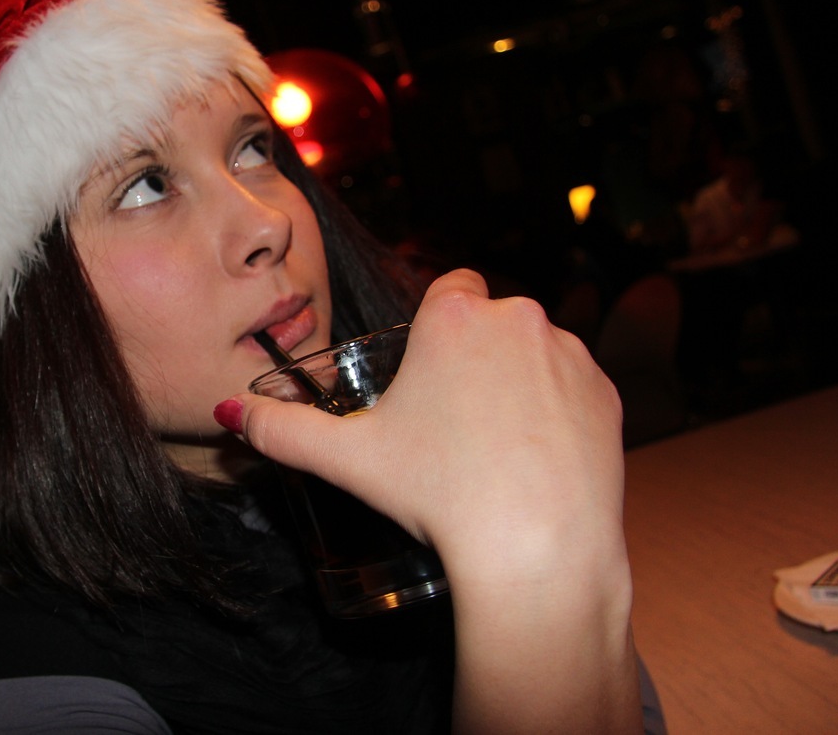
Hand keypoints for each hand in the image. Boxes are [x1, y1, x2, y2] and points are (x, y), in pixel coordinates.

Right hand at [227, 268, 625, 577]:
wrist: (535, 550)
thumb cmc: (437, 493)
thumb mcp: (347, 459)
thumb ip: (282, 429)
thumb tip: (231, 412)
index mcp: (454, 316)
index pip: (448, 287)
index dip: (437, 327)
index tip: (428, 374)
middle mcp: (518, 317)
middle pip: (489, 321)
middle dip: (474, 357)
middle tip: (451, 423)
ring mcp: (570, 353)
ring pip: (533, 352)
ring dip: (517, 380)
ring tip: (492, 447)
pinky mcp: (607, 393)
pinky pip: (573, 386)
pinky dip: (556, 410)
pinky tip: (533, 458)